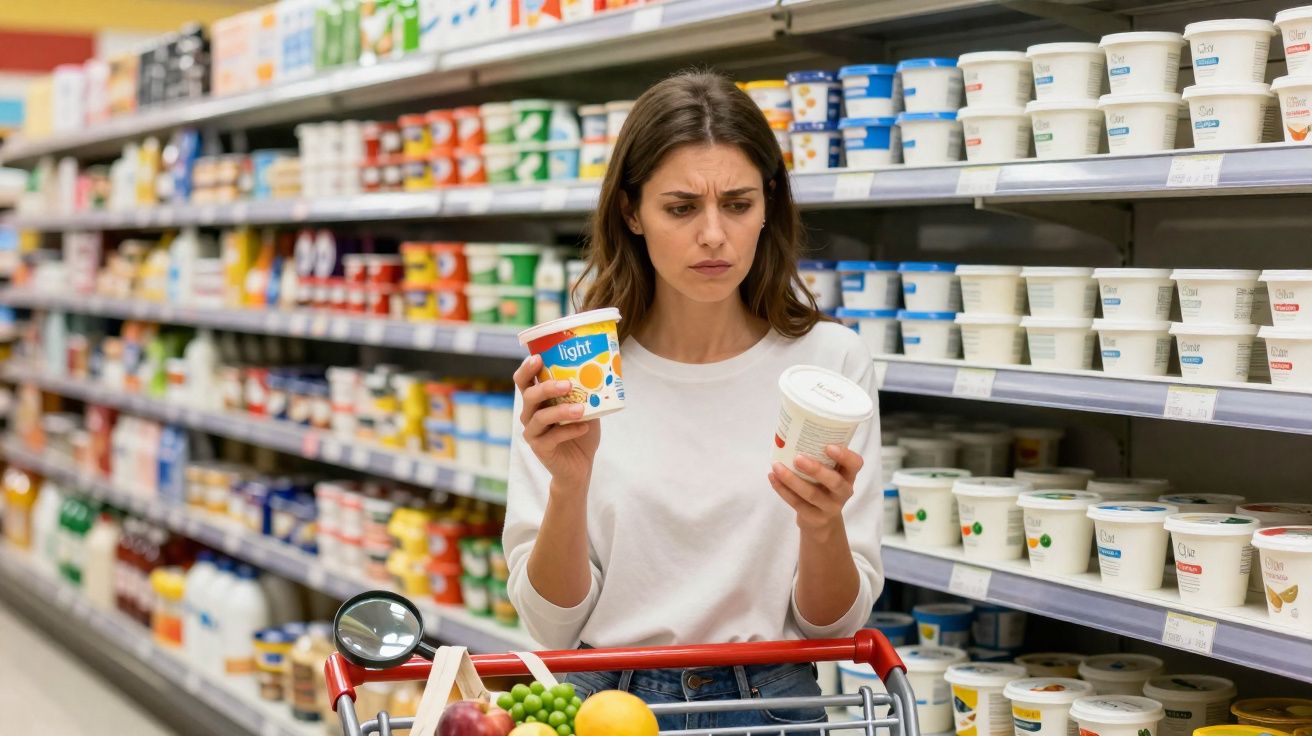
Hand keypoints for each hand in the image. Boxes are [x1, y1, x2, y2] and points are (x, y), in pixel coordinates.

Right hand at [514, 354, 601, 496]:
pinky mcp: (540, 449)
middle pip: (529, 396)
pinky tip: (584, 427)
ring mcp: (533, 433)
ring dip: (561, 411)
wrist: (580, 466)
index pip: (524, 381)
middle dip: (547, 388)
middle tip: (567, 385)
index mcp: (537, 401)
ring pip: (539, 417)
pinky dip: (569, 430)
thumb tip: (601, 370)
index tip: (538, 357)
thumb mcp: (586, 408)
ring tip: (581, 409)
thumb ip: (586, 392)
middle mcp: (530, 415)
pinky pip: (552, 437)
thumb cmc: (580, 432)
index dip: (527, 369)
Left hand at [769, 446, 863, 535]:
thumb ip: (821, 458)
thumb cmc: (823, 487)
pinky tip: (772, 478)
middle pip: (834, 481)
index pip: (855, 464)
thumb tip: (792, 435)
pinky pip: (797, 503)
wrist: (822, 522)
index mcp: (848, 476)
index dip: (845, 455)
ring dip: (792, 479)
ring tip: (777, 466)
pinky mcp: (814, 518)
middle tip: (798, 458)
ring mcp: (830, 507)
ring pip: (811, 494)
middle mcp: (844, 492)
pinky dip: (782, 490)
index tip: (828, 446)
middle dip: (816, 469)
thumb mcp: (830, 473)